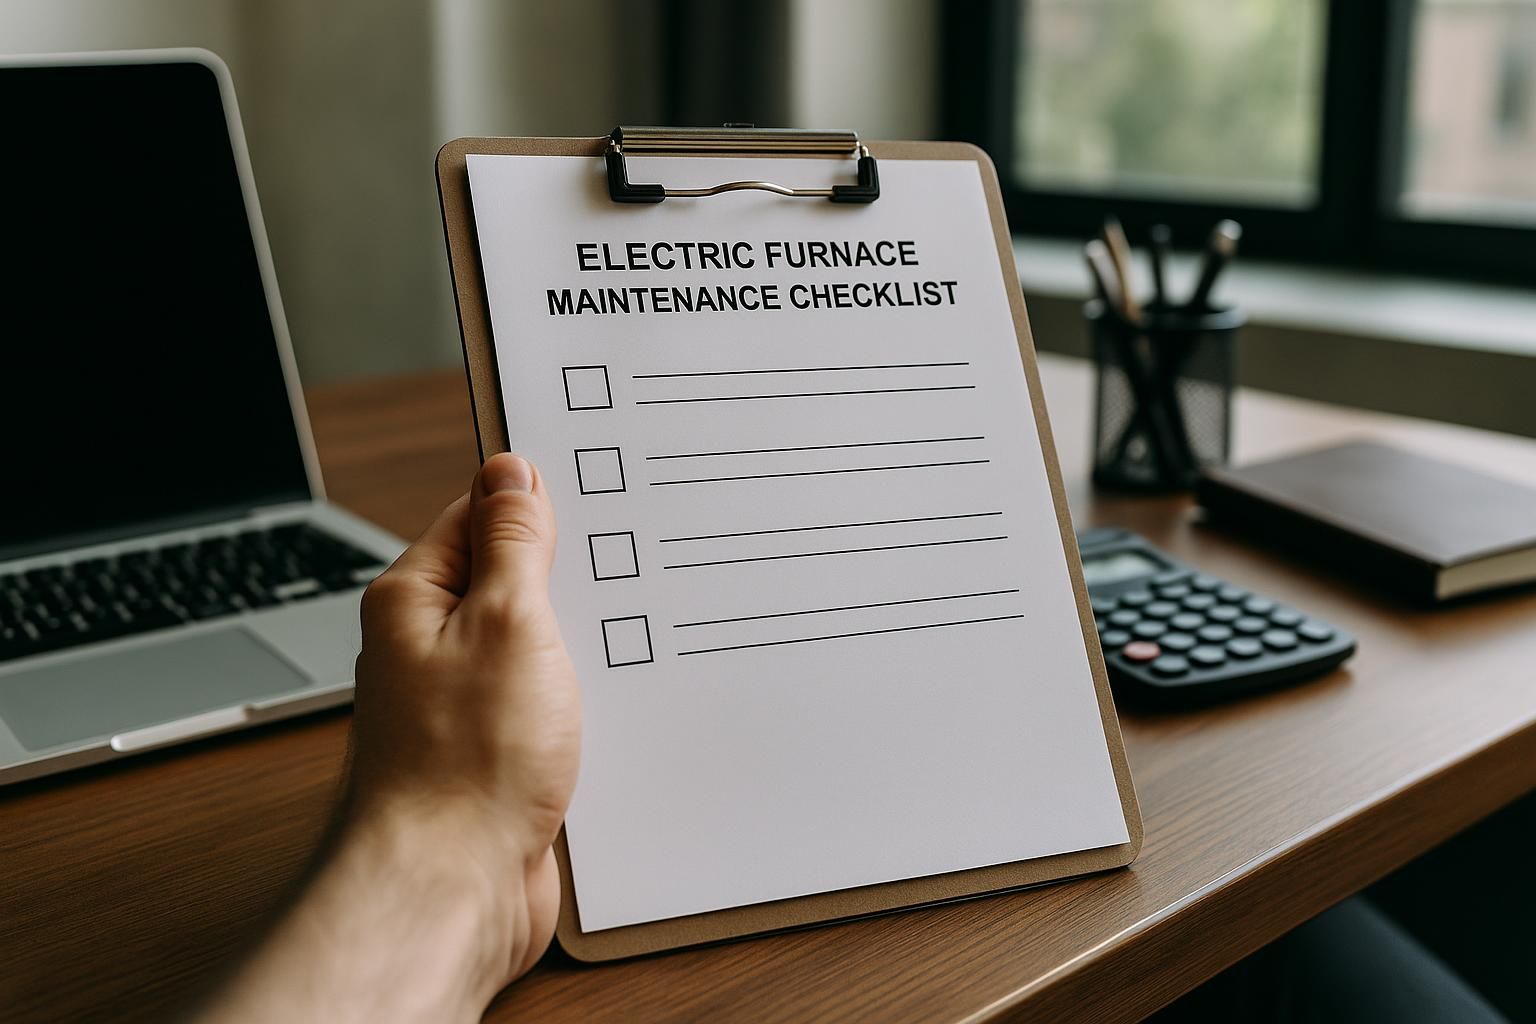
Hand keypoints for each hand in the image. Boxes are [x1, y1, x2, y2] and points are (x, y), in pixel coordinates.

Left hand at [195, 454, 580, 1022]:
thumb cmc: (465, 764)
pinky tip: (616, 702)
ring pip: (535, 648)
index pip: (478, 516)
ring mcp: (463, 704)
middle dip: (568, 580)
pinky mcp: (495, 755)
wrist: (452, 888)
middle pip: (510, 581)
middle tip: (621, 571)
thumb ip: (513, 544)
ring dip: (579, 647)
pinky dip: (580, 701)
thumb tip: (511, 473)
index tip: (594, 490)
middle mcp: (430, 648)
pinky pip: (545, 705)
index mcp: (415, 600)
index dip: (536, 502)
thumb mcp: (508, 622)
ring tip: (623, 642)